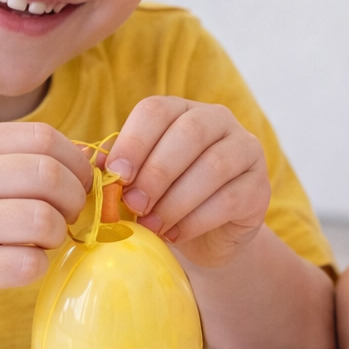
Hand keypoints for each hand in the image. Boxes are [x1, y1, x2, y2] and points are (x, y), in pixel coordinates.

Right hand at [0, 121, 91, 319]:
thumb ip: (7, 160)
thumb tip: (86, 159)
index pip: (44, 138)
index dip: (75, 163)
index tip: (76, 184)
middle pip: (50, 177)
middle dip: (73, 200)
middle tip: (65, 218)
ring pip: (43, 221)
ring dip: (55, 236)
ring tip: (38, 243)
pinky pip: (26, 264)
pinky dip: (36, 266)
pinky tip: (19, 265)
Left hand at [103, 97, 268, 267]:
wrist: (207, 237)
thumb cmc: (165, 201)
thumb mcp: (138, 182)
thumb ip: (118, 169)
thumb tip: (88, 162)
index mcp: (182, 111)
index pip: (158, 110)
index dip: (134, 141)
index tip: (115, 175)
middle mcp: (219, 121)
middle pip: (189, 132)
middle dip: (156, 171)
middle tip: (133, 204)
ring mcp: (246, 150)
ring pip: (213, 166)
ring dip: (175, 200)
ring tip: (151, 225)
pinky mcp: (260, 187)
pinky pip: (229, 199)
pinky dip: (196, 220)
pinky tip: (175, 234)